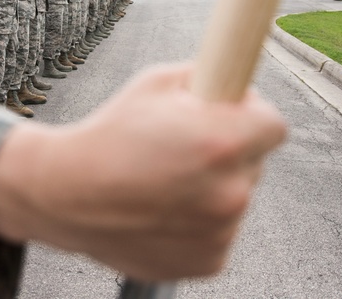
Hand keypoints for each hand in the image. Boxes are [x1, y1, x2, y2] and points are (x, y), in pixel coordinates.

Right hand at [0, 62, 286, 280]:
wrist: (66, 194)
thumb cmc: (109, 134)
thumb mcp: (156, 82)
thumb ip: (206, 77)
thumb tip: (234, 78)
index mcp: (221, 142)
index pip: (275, 125)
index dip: (251, 116)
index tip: (232, 116)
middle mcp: (229, 191)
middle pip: (255, 162)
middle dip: (230, 151)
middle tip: (186, 147)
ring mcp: (221, 232)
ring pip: (237, 197)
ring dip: (213, 187)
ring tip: (166, 180)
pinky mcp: (209, 262)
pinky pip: (220, 231)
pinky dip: (200, 221)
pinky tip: (164, 208)